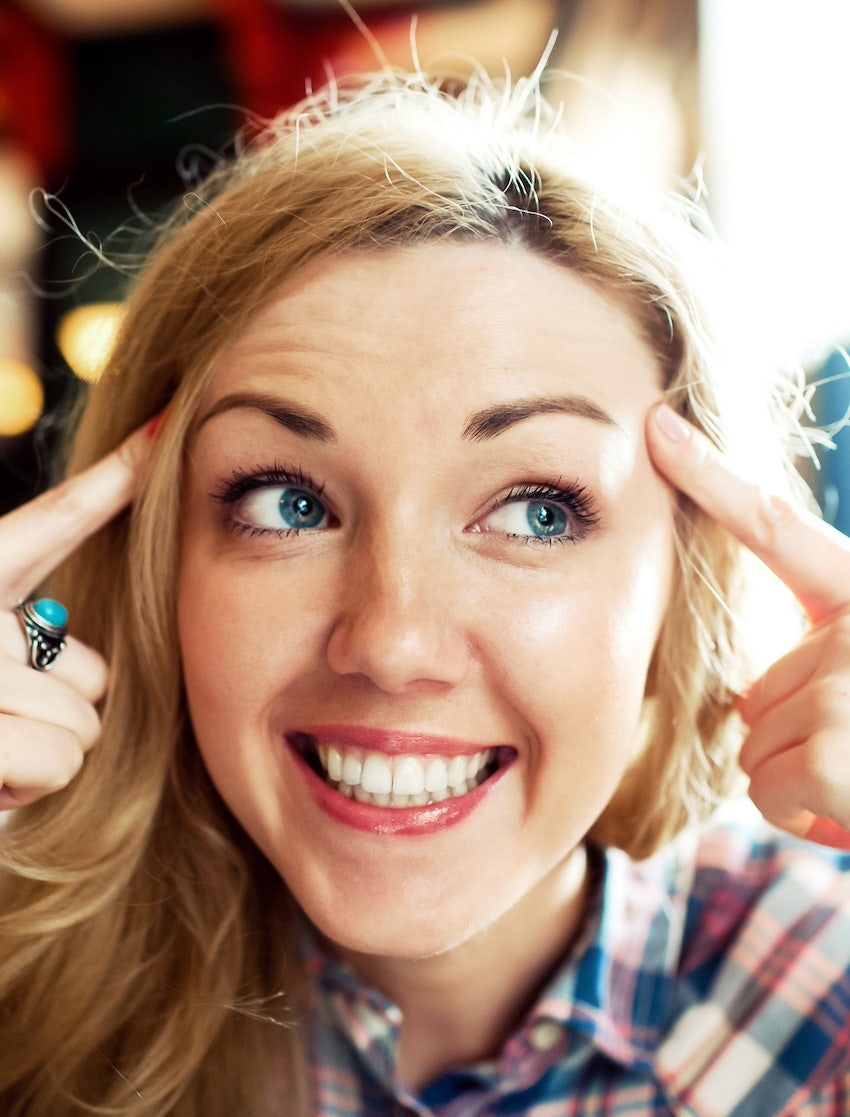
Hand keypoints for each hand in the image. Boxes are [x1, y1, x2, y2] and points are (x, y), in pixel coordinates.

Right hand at [0, 422, 153, 808]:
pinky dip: (22, 791)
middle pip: (93, 673)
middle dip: (53, 717)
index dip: (113, 477)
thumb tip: (91, 639)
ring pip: (82, 726)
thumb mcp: (1, 658)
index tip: (163, 427)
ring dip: (40, 758)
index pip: (52, 522)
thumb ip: (32, 640)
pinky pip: (57, 762)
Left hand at [647, 403, 849, 849]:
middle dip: (800, 743)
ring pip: (755, 744)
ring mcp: (848, 679)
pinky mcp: (830, 743)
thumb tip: (748, 701)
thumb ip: (828, 664)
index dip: (711, 475)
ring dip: (804, 785)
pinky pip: (764, 790)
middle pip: (758, 689)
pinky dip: (803, 821)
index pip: (778, 526)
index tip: (658, 428)